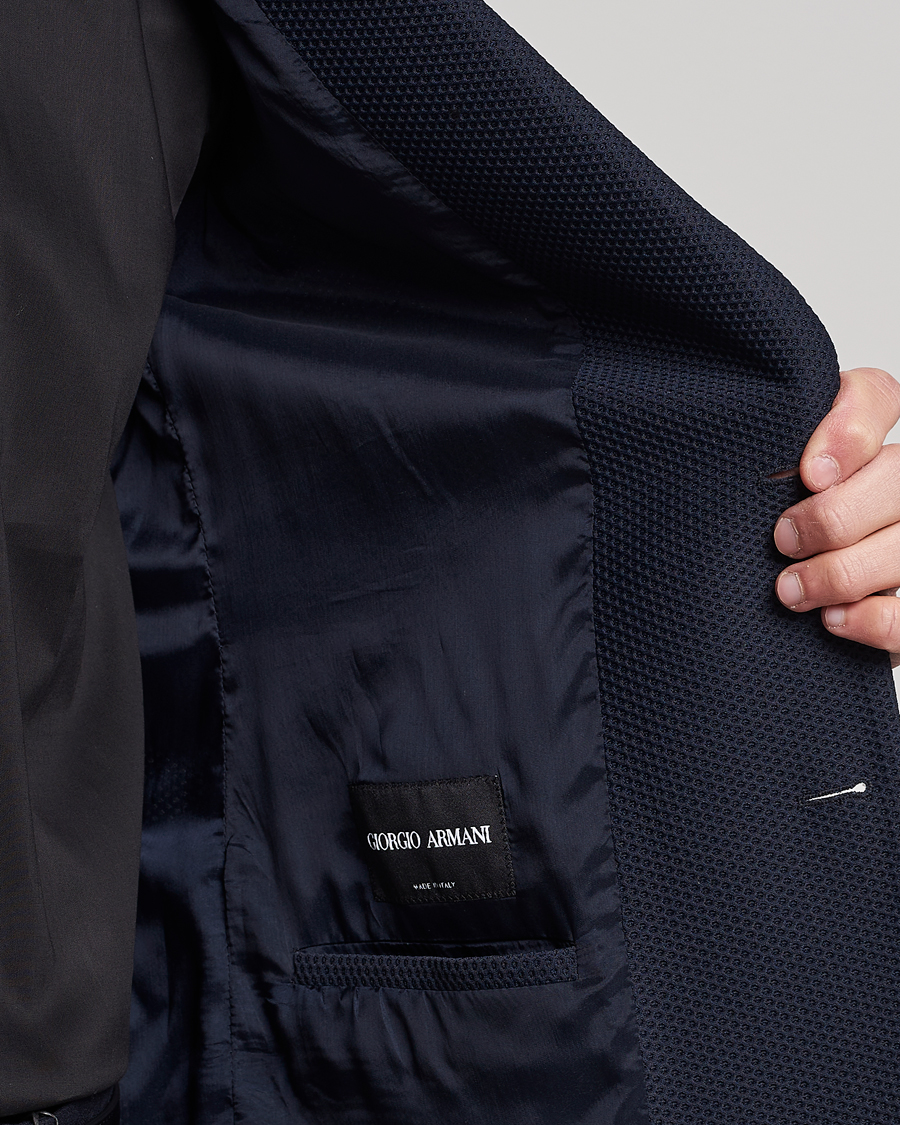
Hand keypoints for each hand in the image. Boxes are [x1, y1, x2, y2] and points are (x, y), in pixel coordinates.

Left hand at [774, 367, 899, 662]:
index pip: (876, 398)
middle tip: (783, 540)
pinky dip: (873, 619)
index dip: (849, 433)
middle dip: (834, 517)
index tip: (809, 474)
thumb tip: (777, 470)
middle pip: (896, 477)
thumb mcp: (761, 486)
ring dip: (842, 573)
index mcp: (865, 441)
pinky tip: (833, 618)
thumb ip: (768, 460)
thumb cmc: (773, 526)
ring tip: (791, 589)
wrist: (797, 601)